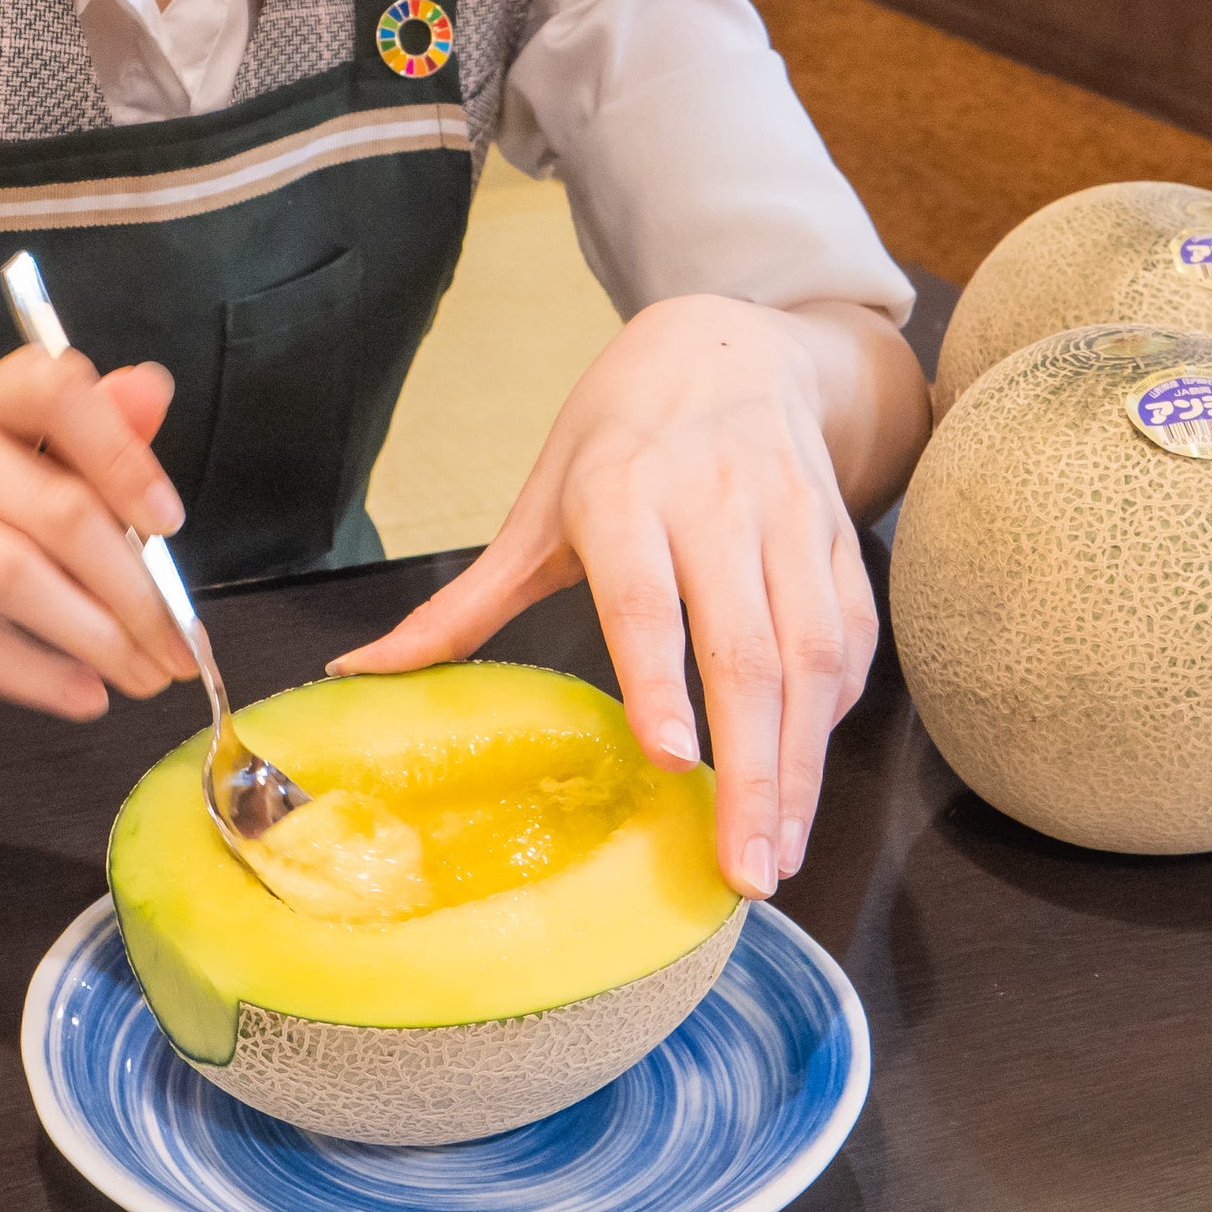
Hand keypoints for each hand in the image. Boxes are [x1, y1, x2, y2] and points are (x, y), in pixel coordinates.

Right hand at [0, 347, 196, 718]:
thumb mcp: (7, 477)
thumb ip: (84, 439)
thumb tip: (153, 387)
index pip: (50, 388)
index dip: (120, 454)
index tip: (171, 523)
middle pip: (46, 504)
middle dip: (130, 585)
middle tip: (178, 647)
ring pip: (2, 572)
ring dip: (90, 635)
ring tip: (142, 678)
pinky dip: (29, 673)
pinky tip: (80, 697)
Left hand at [331, 296, 892, 897]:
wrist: (732, 344)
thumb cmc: (620, 435)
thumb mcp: (536, 505)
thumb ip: (464, 603)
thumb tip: (359, 674)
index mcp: (625, 493)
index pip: (645, 597)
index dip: (661, 679)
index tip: (672, 762)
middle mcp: (717, 506)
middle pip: (746, 648)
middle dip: (753, 767)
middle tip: (745, 867)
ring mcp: (790, 523)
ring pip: (813, 654)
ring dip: (802, 763)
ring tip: (779, 851)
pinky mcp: (840, 539)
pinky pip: (852, 636)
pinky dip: (835, 714)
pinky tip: (808, 777)